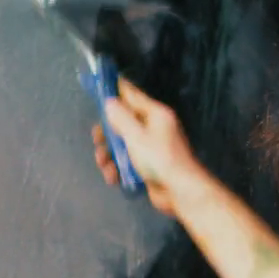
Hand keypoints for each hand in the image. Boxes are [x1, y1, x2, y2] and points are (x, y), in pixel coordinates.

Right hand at [94, 78, 205, 217]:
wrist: (180, 191)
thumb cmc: (159, 158)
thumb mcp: (136, 136)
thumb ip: (121, 118)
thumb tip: (110, 102)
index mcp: (155, 114)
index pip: (132, 94)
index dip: (115, 90)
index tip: (98, 86)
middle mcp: (153, 127)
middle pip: (123, 122)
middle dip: (107, 132)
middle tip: (97, 140)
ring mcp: (150, 147)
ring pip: (122, 144)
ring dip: (109, 154)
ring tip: (104, 164)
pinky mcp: (147, 165)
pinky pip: (127, 161)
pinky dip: (118, 168)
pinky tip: (113, 177)